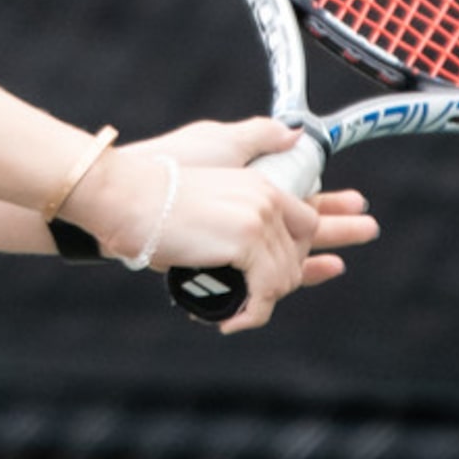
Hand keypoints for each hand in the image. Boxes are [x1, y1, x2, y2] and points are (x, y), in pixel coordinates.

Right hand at [64, 119, 377, 331]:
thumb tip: (290, 138)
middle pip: (297, 256)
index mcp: (259, 185)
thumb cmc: (154, 189)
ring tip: (236, 311)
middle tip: (252, 303)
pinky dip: (252, 312)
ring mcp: (259, 220)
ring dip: (261, 301)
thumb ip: (250, 161)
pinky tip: (233, 321)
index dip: (312, 249)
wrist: (126, 196)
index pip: (307, 221)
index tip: (332, 265)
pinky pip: (265, 292)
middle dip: (278, 284)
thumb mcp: (208, 164)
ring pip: (283, 278)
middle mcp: (267, 200)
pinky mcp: (246, 243)